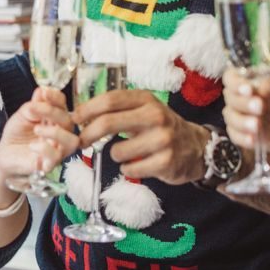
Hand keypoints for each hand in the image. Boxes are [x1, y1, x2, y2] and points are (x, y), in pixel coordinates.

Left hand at [0, 86, 79, 186]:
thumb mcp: (23, 115)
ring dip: (56, 132)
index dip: (56, 98)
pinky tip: (33, 145)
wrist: (5, 153)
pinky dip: (45, 149)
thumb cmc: (17, 134)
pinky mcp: (49, 164)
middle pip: (69, 121)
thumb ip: (34, 105)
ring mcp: (57, 150)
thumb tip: (42, 90)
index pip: (63, 105)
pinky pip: (56, 157)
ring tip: (37, 129)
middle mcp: (60, 134)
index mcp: (55, 119)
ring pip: (72, 141)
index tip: (44, 93)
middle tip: (34, 109)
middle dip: (52, 112)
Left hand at [73, 89, 208, 184]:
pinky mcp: (166, 162)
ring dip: (116, 156)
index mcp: (146, 100)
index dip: (87, 109)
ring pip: (117, 152)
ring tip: (129, 153)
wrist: (196, 148)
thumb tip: (79, 116)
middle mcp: (155, 116)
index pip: (110, 100)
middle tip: (80, 142)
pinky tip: (139, 165)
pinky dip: (128, 170)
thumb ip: (116, 110)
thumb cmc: (160, 128)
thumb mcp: (143, 110)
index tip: (74, 119)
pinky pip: (130, 170)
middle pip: (108, 123)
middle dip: (88, 134)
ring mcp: (162, 139)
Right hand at [220, 69, 269, 174]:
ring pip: (229, 117)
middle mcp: (243, 97)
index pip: (233, 77)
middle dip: (242, 103)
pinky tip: (253, 139)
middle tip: (260, 108)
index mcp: (253, 82)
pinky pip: (234, 135)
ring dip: (241, 122)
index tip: (248, 90)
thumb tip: (262, 86)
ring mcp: (242, 115)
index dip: (236, 82)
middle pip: (229, 97)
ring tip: (257, 127)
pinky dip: (242, 137)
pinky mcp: (243, 133)